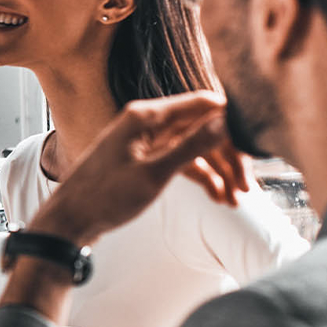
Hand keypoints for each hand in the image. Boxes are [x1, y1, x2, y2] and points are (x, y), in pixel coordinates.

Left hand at [28, 91, 249, 247]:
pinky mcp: (144, 159)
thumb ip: (191, 146)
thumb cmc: (104, 197)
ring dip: (217, 171)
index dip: (231, 122)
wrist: (70, 222)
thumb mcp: (154, 174)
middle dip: (227, 156)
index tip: (256, 145)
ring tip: (235, 200)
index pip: (202, 104)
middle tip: (246, 187)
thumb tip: (225, 120)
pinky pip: (180, 160)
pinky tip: (217, 197)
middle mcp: (145, 122)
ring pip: (193, 147)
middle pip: (201, 128)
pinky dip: (200, 177)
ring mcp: (144, 141)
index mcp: (144, 116)